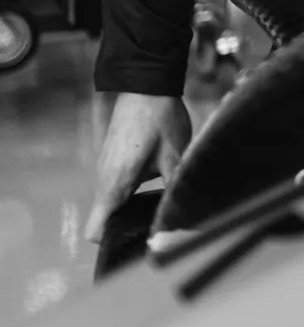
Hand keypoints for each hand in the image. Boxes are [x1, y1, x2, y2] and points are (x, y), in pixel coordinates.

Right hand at [86, 92, 191, 243]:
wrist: (146, 82)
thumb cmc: (160, 118)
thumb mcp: (175, 155)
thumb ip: (175, 187)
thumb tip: (183, 214)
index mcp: (115, 184)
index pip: (96, 229)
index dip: (112, 242)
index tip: (135, 244)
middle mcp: (104, 178)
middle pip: (106, 218)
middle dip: (128, 227)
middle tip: (158, 229)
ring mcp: (106, 167)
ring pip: (113, 201)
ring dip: (132, 207)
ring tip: (162, 208)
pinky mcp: (112, 157)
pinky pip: (117, 185)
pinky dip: (132, 191)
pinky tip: (158, 184)